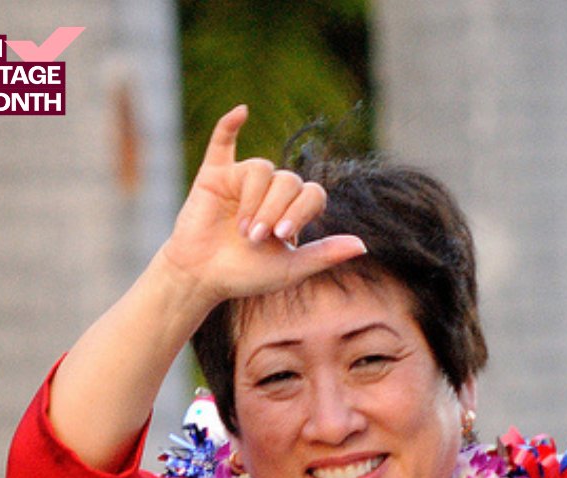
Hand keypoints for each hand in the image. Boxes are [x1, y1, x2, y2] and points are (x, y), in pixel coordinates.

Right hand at [158, 105, 366, 309]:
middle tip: (257, 238)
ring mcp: (243, 180)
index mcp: (293, 210)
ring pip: (261, 168)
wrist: (203, 277)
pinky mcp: (214, 175)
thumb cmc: (247, 274)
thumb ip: (325, 254)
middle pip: (288, 180)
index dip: (301, 210)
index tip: (282, 235)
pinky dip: (229, 125)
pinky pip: (223, 142)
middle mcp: (271, 191)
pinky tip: (242, 112)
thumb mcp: (291, 269)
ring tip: (243, 229)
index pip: (311, 193)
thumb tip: (363, 245)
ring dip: (254, 200)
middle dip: (274, 210)